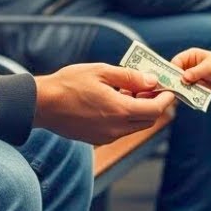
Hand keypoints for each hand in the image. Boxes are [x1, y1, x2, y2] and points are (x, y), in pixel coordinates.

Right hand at [33, 63, 174, 144]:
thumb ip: (130, 77)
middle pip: (148, 120)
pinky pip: (120, 130)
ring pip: (134, 126)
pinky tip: (115, 101)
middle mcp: (116, 128)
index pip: (155, 110)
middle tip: (151, 88)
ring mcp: (106, 136)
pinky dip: (125, 117)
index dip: (165, 99)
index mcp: (120, 111)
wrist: (41, 105)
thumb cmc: (69, 84)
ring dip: (139, 111)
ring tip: (130, 91)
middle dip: (154, 105)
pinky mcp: (97, 139)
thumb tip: (151, 81)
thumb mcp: (101, 72)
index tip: (168, 88)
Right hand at [174, 48, 210, 91]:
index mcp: (189, 56)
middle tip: (174, 89)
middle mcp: (186, 66)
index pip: (176, 61)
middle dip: (175, 81)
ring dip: (180, 89)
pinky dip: (185, 93)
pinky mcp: (192, 85)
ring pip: (179, 83)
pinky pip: (186, 89)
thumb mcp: (208, 67)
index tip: (172, 79)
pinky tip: (186, 98)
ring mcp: (189, 76)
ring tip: (181, 95)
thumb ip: (196, 72)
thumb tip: (184, 78)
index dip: (172, 70)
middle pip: (175, 73)